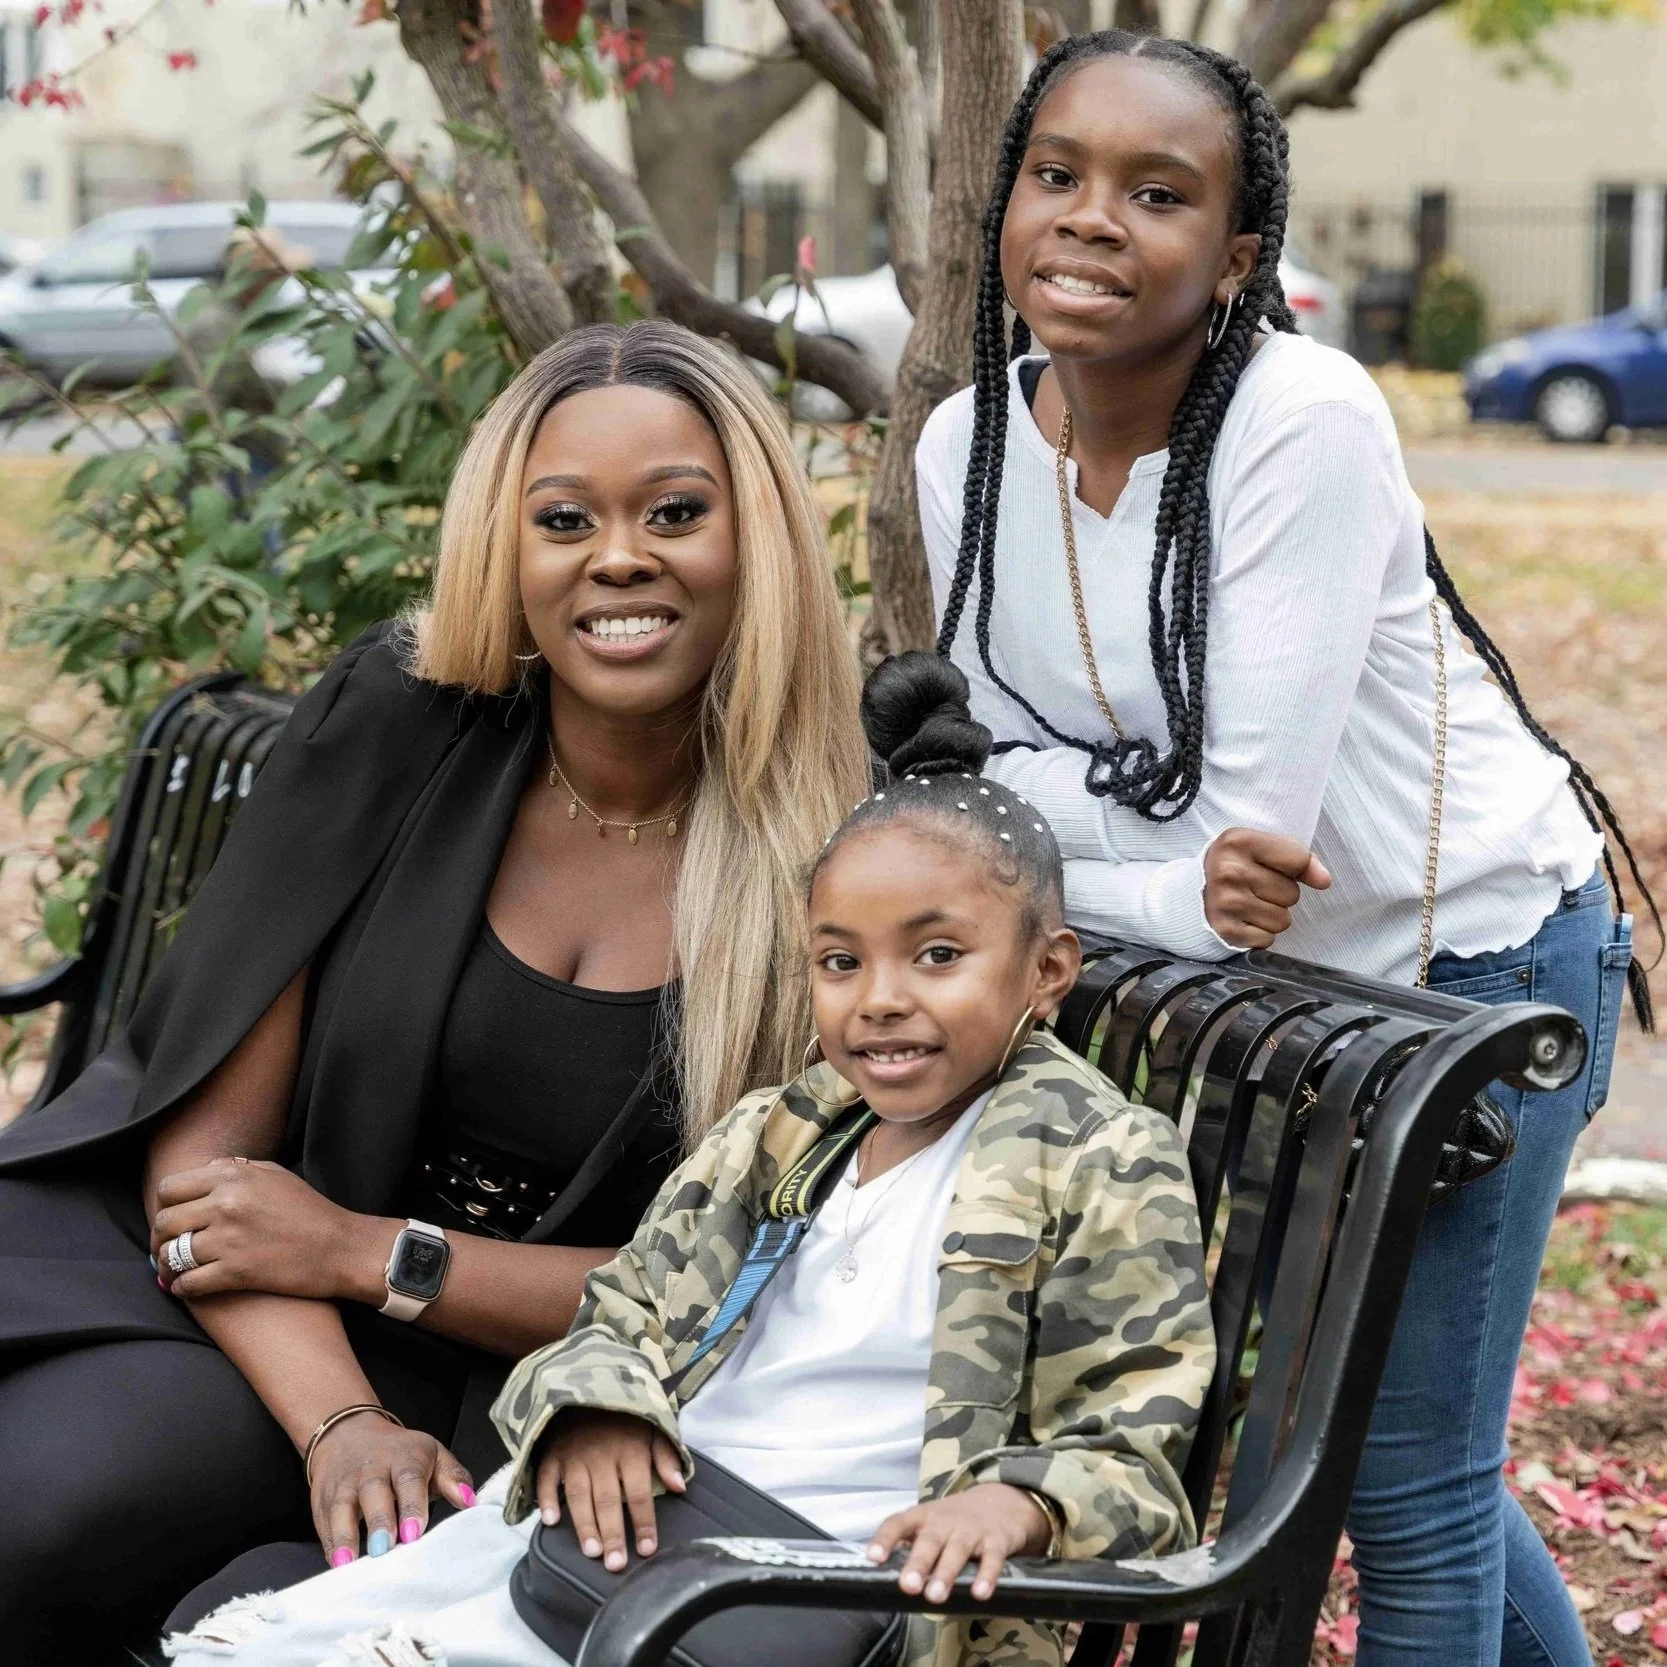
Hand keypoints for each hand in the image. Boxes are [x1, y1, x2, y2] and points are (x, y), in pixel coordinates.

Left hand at [152, 1157, 379, 1301]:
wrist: (341, 1248)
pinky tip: (186, 1287)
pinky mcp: (236, 1272)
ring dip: (166, 1266)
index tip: (173, 1218)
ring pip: (171, 1254)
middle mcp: (227, 1204)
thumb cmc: (311, 1211)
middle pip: (165, 1221)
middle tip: (167, 1248)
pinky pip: (188, 1283)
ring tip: (172, 1271)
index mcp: (234, 1177)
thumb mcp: (276, 1176)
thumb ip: (235, 1168)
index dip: (166, 1206)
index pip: (171, 1188)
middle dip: (161, 1238)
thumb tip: (204, 1169)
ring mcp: (229, 1239)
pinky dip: (181, 1288)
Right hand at [308, 1411, 474, 1563]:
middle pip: (373, 1491)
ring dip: (346, 1535)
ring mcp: (343, 1484)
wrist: (348, 1433)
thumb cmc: (401, 1454)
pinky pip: (323, 1523)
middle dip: (379, 1520)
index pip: (409, 1478)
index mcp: (404, 1456)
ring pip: (342, 1507)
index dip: (411, 1504)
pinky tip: (336, 1565)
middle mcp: (371, 1468)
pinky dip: (329, 1544)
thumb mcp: (432, 1455)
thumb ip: (452, 1477)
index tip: (414, 1532)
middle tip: (385, 1548)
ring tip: (348, 1564)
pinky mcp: (321, 1501)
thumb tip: (470, 1501)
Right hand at [535, 1409, 685, 1572]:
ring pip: (579, 1495)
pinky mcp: (554, 1453)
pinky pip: (548, 1478)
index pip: (639, 1492)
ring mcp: (576, 1455)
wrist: (591, 1385)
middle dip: (613, 1534)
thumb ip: (667, 1457)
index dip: (644, 1522)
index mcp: (631, 1450)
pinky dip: (548, 1498)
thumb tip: (681, 1486)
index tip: (647, 1550)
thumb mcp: (654, 1429)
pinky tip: (551, 1521)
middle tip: (616, 1564)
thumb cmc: (626, 1418)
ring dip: (585, 1525)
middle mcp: (603, 1456)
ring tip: (592, 1553)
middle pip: (608, 1500)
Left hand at [865, 1483, 1051, 1604]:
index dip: (884, 1539)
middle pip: (929, 1540)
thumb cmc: (954, 1522)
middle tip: (908, 1586)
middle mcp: (945, 1521)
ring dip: (946, 1573)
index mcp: (922, 1517)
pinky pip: (992, 1558)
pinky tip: (980, 1593)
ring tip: (936, 1596)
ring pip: (957, 1550)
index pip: (898, 1523)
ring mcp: (971, 1529)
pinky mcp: (996, 1540)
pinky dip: (987, 1575)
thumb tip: (883, 1576)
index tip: (873, 1557)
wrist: (1001, 1501)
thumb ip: (911, 1547)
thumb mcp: (930, 1525)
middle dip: (918, 1563)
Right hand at [1203, 828, 1331, 948]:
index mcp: (1239, 841)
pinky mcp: (1225, 930)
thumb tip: (1324, 881)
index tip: (1275, 867)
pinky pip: (1267, 939)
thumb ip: (1299, 860)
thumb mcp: (1260, 850)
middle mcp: (1229, 871)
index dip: (1295, 868)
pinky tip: (1243, 920)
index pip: (1298, 859)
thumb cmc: (1235, 868)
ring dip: (1272, 915)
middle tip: (1255, 888)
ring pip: (1283, 920)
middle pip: (1292, 894)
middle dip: (1280, 894)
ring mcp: (1225, 902)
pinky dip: (1259, 933)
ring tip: (1249, 904)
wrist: (1190, 894)